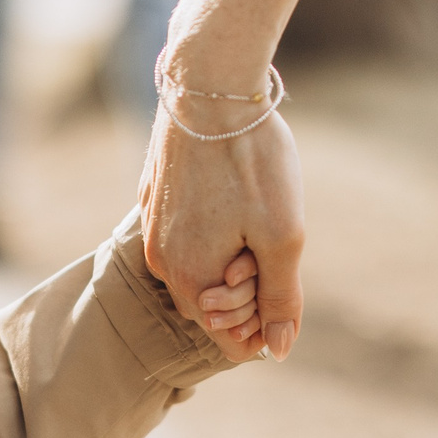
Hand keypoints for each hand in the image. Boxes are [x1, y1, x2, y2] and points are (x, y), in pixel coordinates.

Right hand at [136, 88, 304, 361]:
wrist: (209, 87)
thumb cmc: (252, 162)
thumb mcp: (284, 236)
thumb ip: (280, 298)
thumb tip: (277, 351)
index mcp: (190, 280)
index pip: (228, 339)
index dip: (264, 321)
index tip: (279, 277)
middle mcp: (162, 262)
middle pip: (213, 306)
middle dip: (248, 288)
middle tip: (268, 239)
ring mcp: (153, 229)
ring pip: (202, 267)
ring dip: (233, 256)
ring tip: (253, 212)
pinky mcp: (155, 198)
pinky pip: (189, 236)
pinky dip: (216, 230)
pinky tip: (234, 192)